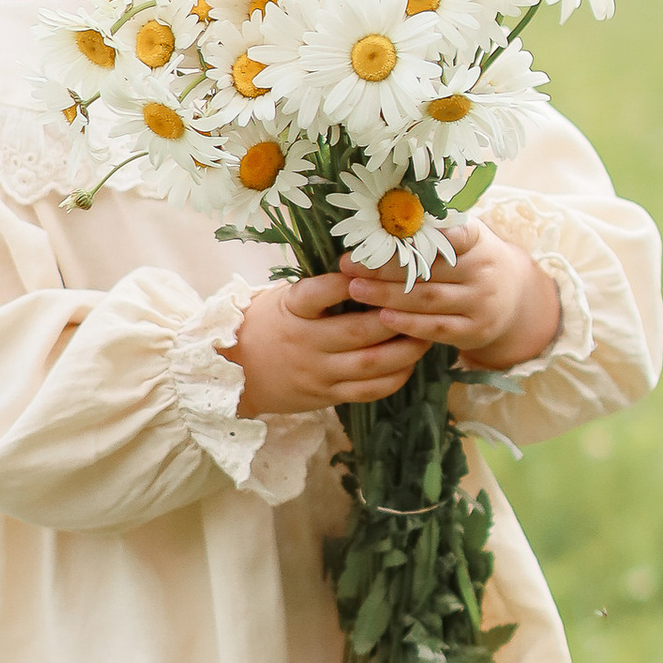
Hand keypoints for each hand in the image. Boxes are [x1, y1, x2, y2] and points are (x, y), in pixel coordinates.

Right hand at [225, 269, 439, 416]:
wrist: (236, 373)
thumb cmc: (268, 325)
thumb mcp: (285, 298)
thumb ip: (320, 288)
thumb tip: (368, 266)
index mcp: (291, 310)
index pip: (318, 293)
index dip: (348, 283)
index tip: (375, 271)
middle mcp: (305, 342)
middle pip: (358, 331)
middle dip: (396, 319)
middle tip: (423, 305)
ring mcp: (317, 372)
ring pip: (370, 364)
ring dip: (405, 350)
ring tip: (426, 335)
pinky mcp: (326, 396)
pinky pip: (367, 391)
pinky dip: (394, 378)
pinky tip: (409, 365)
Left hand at [341, 216, 559, 372]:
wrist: (517, 300)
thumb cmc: (474, 261)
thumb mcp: (469, 238)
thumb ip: (438, 226)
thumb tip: (390, 204)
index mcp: (479, 240)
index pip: (455, 232)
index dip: (423, 231)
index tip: (388, 228)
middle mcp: (484, 270)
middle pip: (429, 268)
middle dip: (384, 266)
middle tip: (349, 264)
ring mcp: (481, 303)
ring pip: (428, 299)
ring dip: (387, 295)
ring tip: (355, 289)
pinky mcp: (475, 331)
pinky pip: (436, 328)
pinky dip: (407, 324)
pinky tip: (381, 317)